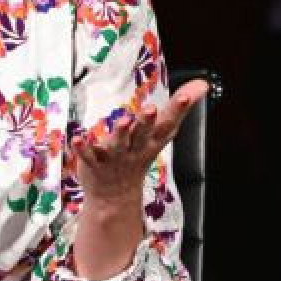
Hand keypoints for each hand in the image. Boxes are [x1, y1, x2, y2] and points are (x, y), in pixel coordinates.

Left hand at [72, 78, 208, 203]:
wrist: (115, 196)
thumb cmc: (138, 156)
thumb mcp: (161, 133)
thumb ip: (177, 109)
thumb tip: (203, 84)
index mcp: (151, 140)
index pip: (168, 122)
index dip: (178, 109)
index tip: (186, 96)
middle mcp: (135, 148)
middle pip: (143, 133)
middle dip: (147, 121)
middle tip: (151, 109)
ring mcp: (115, 157)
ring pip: (118, 144)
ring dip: (120, 133)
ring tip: (123, 121)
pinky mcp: (94, 164)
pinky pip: (88, 155)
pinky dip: (82, 148)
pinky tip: (76, 138)